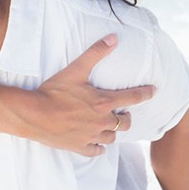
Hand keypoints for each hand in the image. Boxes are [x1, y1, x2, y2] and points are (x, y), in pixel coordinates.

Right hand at [28, 34, 154, 155]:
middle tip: (124, 112)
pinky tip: (97, 143)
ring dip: (113, 131)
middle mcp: (101, 122)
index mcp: (103, 102)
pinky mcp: (79, 147)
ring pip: (112, 138)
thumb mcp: (75, 69)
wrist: (35, 115)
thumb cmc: (54, 91)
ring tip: (109, 125)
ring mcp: (91, 136)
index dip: (144, 93)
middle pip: (125, 122)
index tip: (153, 91)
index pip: (131, 98)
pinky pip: (96, 151)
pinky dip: (99, 147)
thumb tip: (113, 38)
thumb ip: (95, 53)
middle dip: (127, 117)